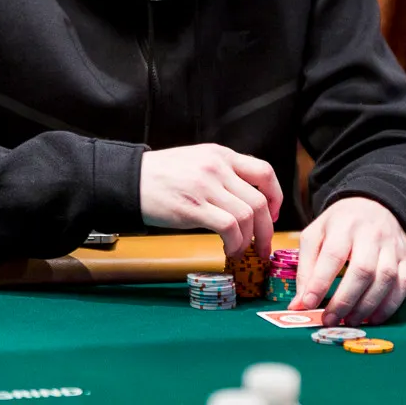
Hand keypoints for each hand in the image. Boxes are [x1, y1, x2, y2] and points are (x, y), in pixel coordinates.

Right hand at [139, 144, 281, 259]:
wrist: (130, 179)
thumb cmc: (161, 174)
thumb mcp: (197, 161)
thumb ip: (222, 173)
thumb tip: (246, 199)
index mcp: (221, 154)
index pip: (264, 172)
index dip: (276, 196)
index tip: (274, 214)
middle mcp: (218, 167)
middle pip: (260, 200)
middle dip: (267, 229)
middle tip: (263, 245)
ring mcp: (206, 186)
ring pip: (248, 215)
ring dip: (250, 240)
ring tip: (241, 250)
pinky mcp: (194, 207)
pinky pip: (229, 227)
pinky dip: (235, 243)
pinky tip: (229, 249)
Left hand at [289, 196, 405, 326]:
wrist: (376, 205)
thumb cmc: (340, 225)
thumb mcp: (316, 235)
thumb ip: (305, 268)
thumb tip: (298, 305)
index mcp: (344, 224)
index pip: (333, 255)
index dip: (320, 282)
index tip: (307, 304)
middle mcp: (372, 234)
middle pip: (362, 270)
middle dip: (345, 300)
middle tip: (330, 320)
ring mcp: (393, 246)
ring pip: (385, 279)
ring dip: (367, 307)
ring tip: (349, 322)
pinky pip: (403, 285)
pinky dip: (389, 306)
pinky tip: (373, 318)